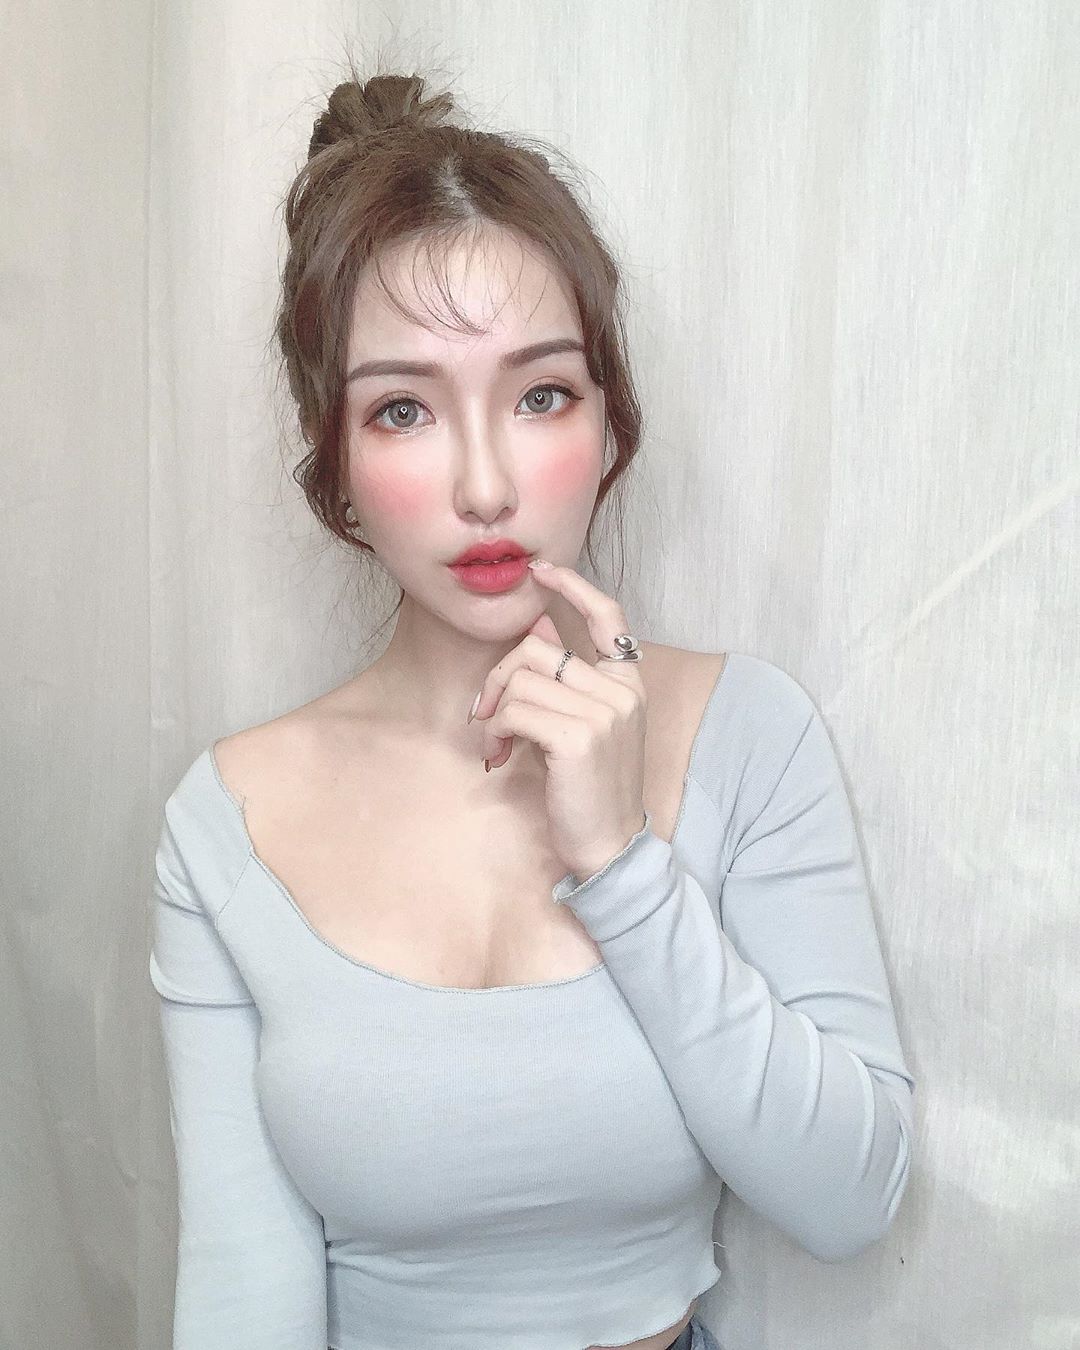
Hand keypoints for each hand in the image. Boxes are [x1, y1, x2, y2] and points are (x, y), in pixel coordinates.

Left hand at [471, 560, 648, 879]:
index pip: (609, 616)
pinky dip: (495, 731)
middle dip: (500, 677)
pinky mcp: (578, 738)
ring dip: (495, 712)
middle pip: (538, 649)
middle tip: (487, 714)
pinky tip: (499, 755)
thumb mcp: (586, 724)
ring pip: (522, 680)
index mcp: (630, 683)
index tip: (542, 573)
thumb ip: (568, 674)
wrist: (610, 846)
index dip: (574, 587)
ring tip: (498, 745)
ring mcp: (604, 713)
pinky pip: (515, 710)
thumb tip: (540, 620)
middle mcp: (622, 692)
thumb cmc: (592, 788)